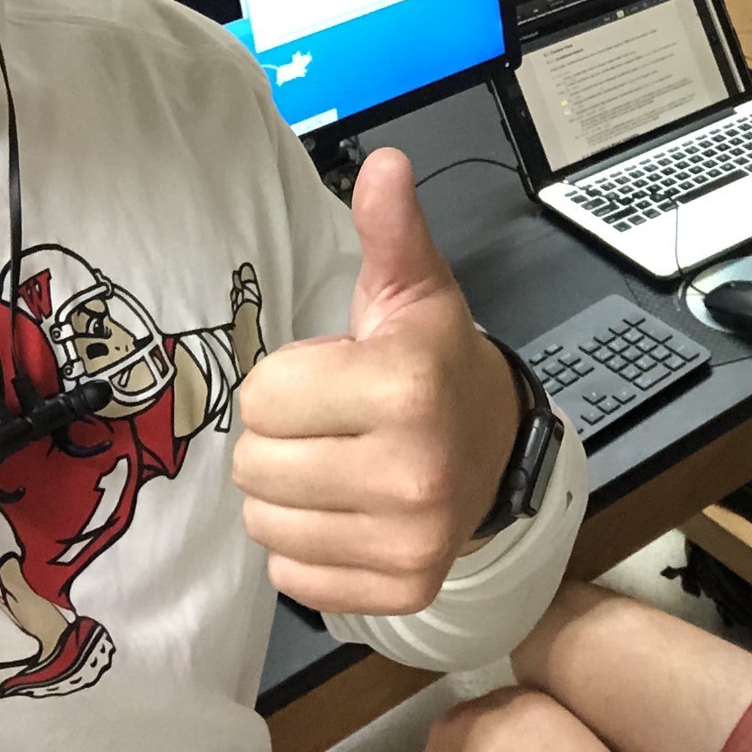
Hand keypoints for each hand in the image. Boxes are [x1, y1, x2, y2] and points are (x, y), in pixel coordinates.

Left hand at [233, 148, 518, 615]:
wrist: (495, 444)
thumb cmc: (433, 360)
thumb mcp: (412, 289)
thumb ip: (388, 229)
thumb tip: (384, 162)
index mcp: (406, 387)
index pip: (262, 398)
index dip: (289, 380)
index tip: (337, 375)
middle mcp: (412, 474)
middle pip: (256, 465)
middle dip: (283, 437)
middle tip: (334, 423)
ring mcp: (408, 541)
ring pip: (266, 525)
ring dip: (288, 495)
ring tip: (338, 465)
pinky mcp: (399, 589)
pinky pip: (291, 577)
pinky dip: (307, 548)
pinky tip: (347, 512)